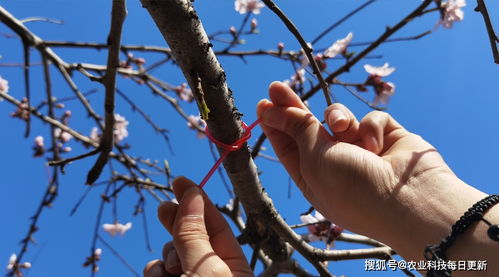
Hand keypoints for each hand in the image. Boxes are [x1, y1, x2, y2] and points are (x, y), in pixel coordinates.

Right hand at [143, 177, 251, 276]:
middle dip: (178, 221)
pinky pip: (158, 272)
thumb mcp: (205, 269)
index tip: (181, 181)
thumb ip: (194, 235)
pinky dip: (155, 272)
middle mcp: (213, 273)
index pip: (217, 225)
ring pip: (171, 254)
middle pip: (193, 235)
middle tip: (164, 207)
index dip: (199, 201)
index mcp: (235, 267)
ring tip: (172, 269)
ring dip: (167, 256)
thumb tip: (192, 196)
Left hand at [257, 81, 486, 260]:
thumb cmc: (354, 188)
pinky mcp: (386, 139)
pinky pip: (370, 120)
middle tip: (276, 86)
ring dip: (338, 118)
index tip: (264, 103)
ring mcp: (361, 151)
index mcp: (314, 178)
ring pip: (339, 118)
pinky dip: (371, 127)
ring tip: (342, 128)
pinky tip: (377, 145)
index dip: (276, 124)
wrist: (411, 200)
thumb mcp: (315, 158)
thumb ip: (297, 129)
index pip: (289, 146)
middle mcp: (336, 164)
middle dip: (293, 108)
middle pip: (308, 128)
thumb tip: (270, 110)